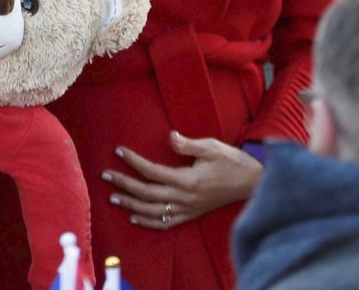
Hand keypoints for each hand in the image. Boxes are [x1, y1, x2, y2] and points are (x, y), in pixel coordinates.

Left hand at [101, 131, 261, 229]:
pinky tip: (134, 217)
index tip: (119, 151)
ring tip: (113, 197)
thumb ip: (188, 144)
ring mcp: (188, 209)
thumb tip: (170, 136)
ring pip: (153, 211)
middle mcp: (185, 198)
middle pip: (147, 193)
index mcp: (188, 180)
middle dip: (124, 184)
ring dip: (131, 204)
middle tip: (106, 176)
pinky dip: (148, 222)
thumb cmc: (232, 162)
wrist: (252, 183)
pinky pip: (167, 223)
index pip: (153, 171)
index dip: (134, 161)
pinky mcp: (192, 215)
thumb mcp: (212, 147)